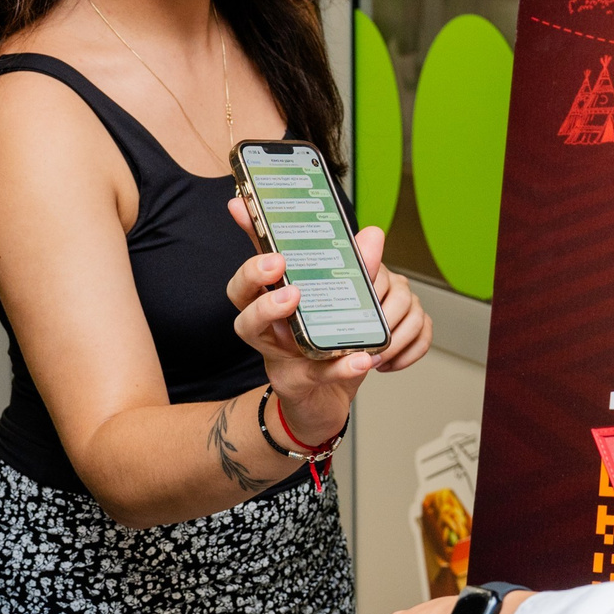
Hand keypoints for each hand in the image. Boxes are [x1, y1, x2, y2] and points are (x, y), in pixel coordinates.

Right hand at [226, 201, 432, 448]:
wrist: (325, 404)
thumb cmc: (327, 349)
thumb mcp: (342, 307)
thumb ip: (356, 270)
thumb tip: (372, 235)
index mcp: (275, 299)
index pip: (258, 262)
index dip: (247, 234)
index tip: (241, 208)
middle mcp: (267, 325)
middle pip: (241, 295)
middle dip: (253, 274)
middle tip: (277, 263)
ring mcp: (276, 354)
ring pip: (255, 330)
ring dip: (271, 308)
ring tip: (294, 295)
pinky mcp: (297, 383)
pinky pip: (315, 372)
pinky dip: (339, 366)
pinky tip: (360, 357)